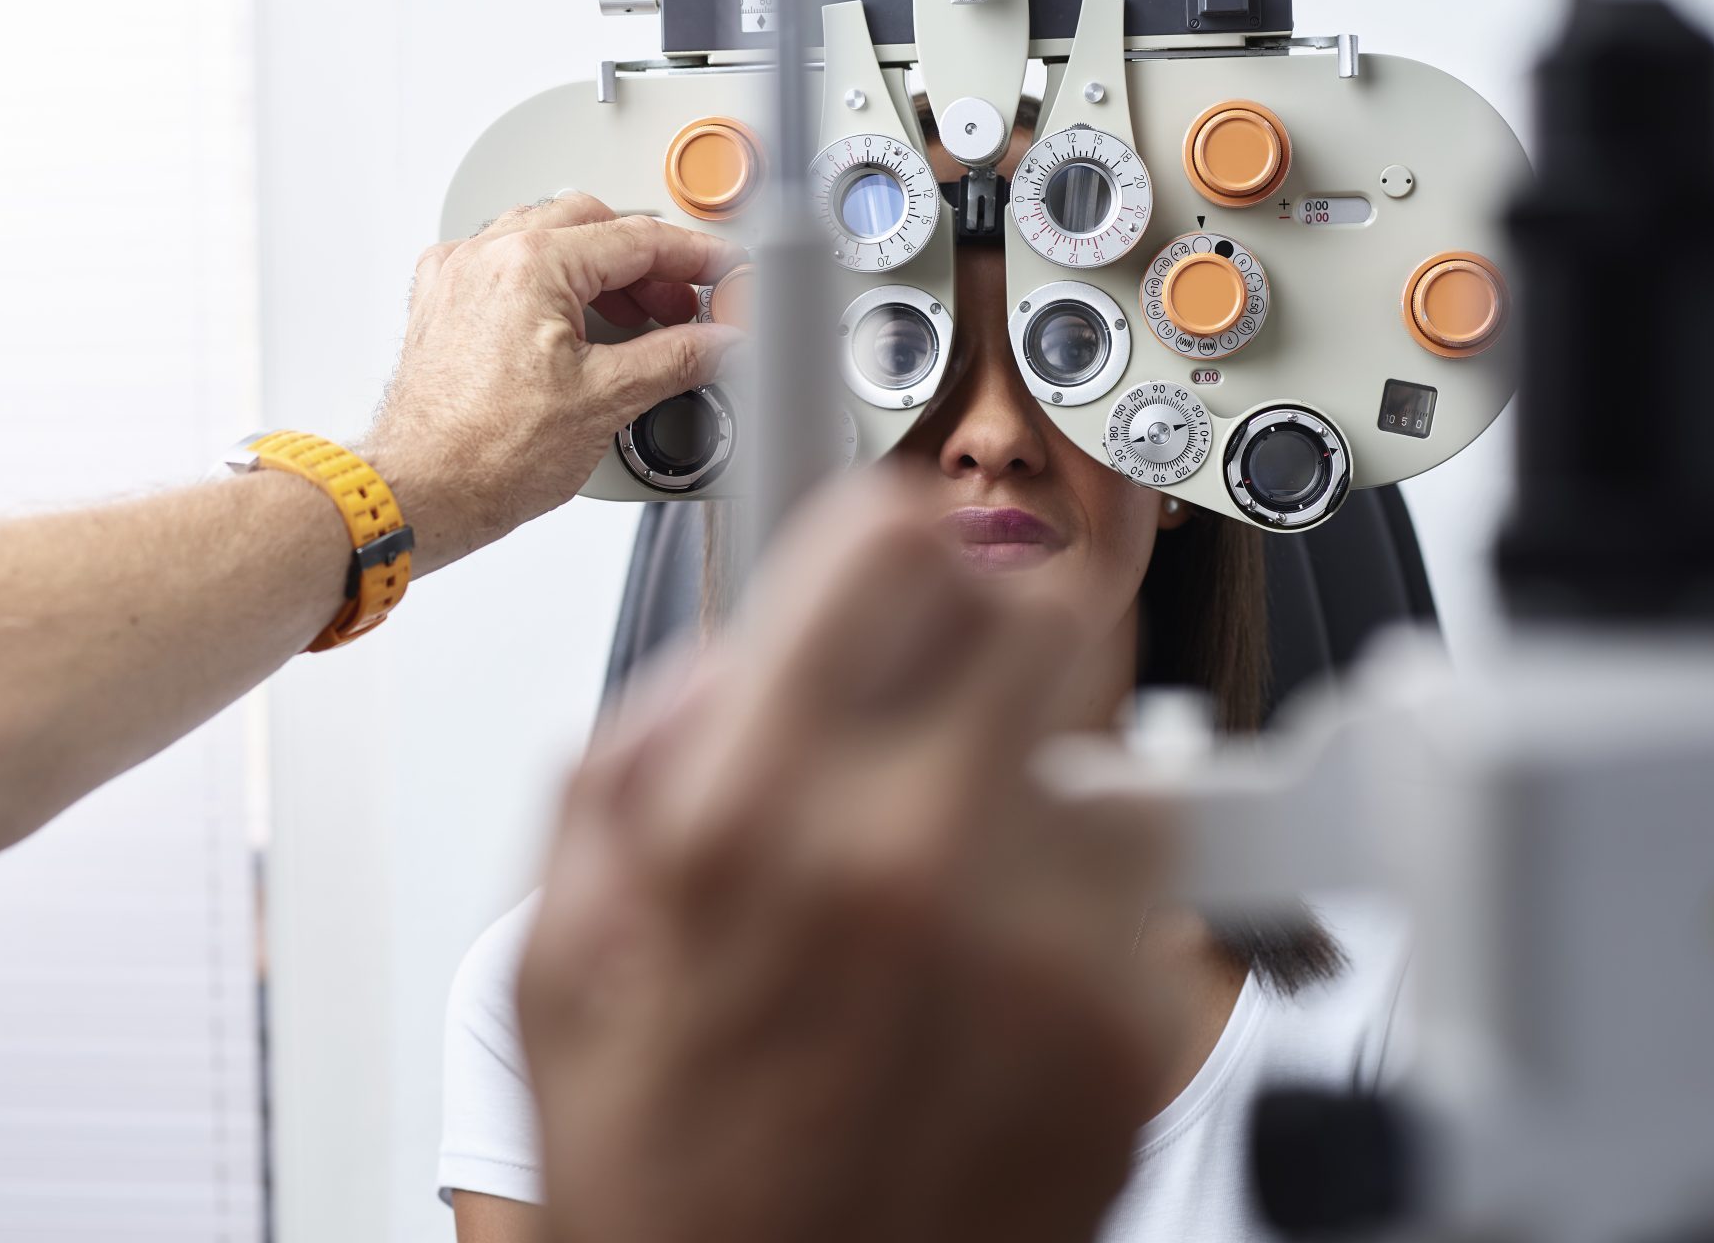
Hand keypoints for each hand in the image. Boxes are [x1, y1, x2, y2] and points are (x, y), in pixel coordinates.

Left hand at [364, 193, 743, 566]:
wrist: (423, 493)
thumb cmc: (487, 455)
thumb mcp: (606, 401)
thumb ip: (677, 358)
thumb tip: (720, 341)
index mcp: (530, 263)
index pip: (636, 238)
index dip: (694, 256)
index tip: (722, 271)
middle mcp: (485, 256)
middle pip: (590, 225)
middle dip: (645, 262)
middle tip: (680, 305)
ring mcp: (457, 277)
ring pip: (545, 237)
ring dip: (595, 268)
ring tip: (631, 318)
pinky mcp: (442, 304)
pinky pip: (503, 265)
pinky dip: (546, 281)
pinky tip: (568, 321)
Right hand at [517, 474, 1174, 1242]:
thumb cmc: (669, 1175)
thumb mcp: (560, 950)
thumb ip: (631, 758)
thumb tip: (738, 651)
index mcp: (750, 818)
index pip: (891, 540)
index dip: (883, 538)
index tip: (890, 560)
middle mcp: (910, 860)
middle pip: (1039, 607)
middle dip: (978, 636)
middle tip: (933, 706)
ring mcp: (1045, 949)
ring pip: (1111, 739)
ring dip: (1041, 770)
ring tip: (960, 867)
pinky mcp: (1136, 1034)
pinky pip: (1153, 877)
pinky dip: (1089, 894)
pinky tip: (1001, 965)